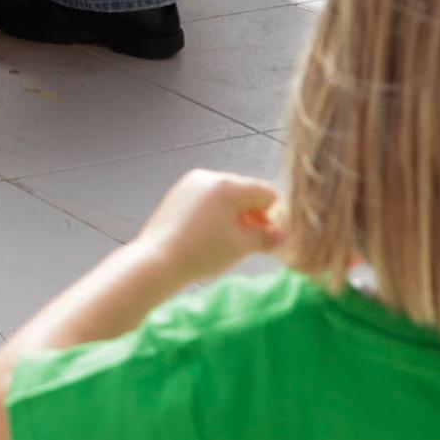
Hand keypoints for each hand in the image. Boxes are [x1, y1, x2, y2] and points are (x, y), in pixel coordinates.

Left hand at [137, 168, 281, 280]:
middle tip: (258, 241)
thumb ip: (267, 237)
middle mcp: (208, 177)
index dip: (276, 214)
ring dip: (237, 215)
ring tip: (235, 241)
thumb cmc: (201, 253)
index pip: (266, 192)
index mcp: (227, 185)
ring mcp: (190, 184)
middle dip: (256, 215)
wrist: (157, 262)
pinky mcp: (178, 195)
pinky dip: (218, 214)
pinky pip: (208, 199)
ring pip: (226, 196)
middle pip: (245, 191)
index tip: (277, 235)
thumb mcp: (242, 246)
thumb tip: (281, 235)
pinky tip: (215, 236)